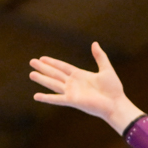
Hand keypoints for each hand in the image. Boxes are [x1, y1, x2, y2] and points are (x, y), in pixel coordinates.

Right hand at [29, 42, 143, 134]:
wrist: (116, 104)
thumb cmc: (114, 89)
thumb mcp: (106, 69)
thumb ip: (100, 56)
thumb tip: (95, 43)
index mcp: (80, 76)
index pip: (63, 67)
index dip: (52, 62)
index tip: (42, 58)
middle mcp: (74, 84)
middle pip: (55, 73)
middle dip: (44, 68)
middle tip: (32, 62)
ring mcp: (72, 92)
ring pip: (53, 84)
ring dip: (42, 79)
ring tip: (31, 74)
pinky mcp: (73, 100)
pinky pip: (57, 99)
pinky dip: (46, 98)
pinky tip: (36, 96)